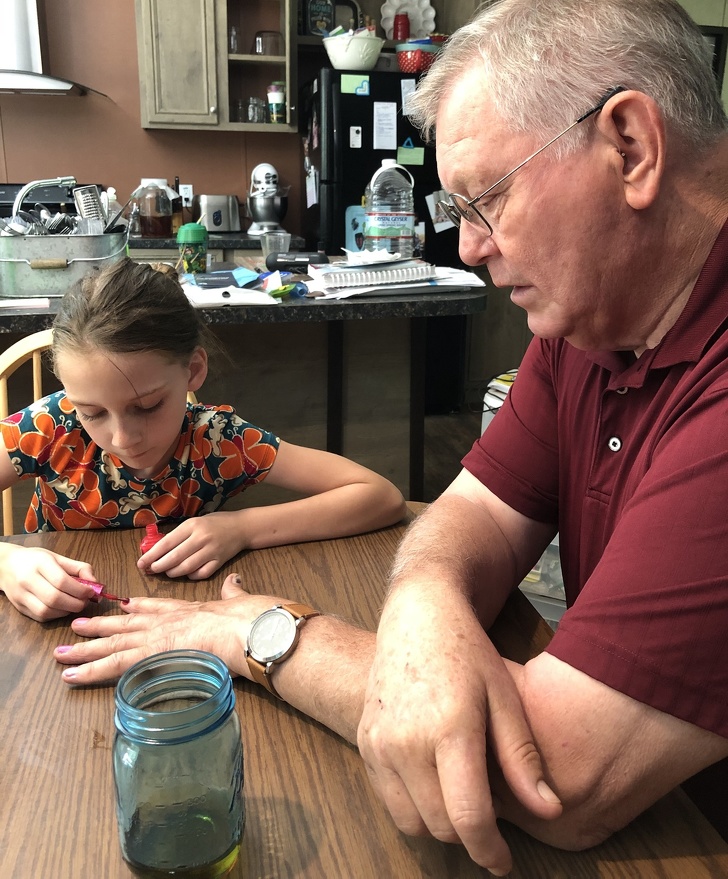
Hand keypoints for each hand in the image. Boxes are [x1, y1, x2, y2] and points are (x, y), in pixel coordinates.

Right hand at [0, 543, 98, 621]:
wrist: (6, 565)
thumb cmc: (36, 560)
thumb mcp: (58, 557)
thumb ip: (79, 568)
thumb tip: (96, 583)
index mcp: (40, 563)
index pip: (62, 581)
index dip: (80, 590)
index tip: (91, 591)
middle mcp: (28, 580)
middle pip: (55, 598)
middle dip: (76, 603)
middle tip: (85, 601)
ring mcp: (21, 595)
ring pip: (47, 611)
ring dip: (66, 611)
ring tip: (74, 604)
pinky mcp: (19, 607)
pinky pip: (40, 617)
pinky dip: (56, 616)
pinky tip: (62, 609)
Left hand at [54, 575, 280, 685]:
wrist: (243, 627)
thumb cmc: (246, 618)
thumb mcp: (239, 600)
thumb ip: (234, 593)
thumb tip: (237, 584)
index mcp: (186, 609)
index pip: (154, 605)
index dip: (135, 606)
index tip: (120, 605)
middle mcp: (164, 620)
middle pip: (125, 622)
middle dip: (100, 625)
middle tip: (77, 625)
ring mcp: (154, 636)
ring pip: (111, 642)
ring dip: (85, 648)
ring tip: (61, 653)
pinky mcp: (148, 655)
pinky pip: (112, 665)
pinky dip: (90, 670)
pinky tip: (71, 676)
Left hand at [138, 512, 244, 579]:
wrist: (241, 527)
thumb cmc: (214, 523)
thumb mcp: (194, 522)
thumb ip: (178, 535)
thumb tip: (156, 550)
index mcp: (192, 525)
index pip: (166, 543)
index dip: (151, 555)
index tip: (141, 563)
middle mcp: (201, 538)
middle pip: (174, 558)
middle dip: (159, 567)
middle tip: (152, 570)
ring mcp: (212, 551)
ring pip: (186, 568)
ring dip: (173, 573)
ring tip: (168, 572)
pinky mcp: (220, 562)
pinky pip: (201, 574)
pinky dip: (191, 576)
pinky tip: (187, 573)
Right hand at [357, 593, 560, 875]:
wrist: (416, 617)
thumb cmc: (467, 651)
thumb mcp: (505, 696)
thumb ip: (522, 757)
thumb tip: (550, 810)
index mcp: (449, 729)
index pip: (468, 817)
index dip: (490, 851)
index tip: (504, 862)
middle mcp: (406, 742)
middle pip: (440, 827)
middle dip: (469, 836)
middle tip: (491, 822)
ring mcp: (379, 743)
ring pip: (411, 822)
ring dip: (440, 824)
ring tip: (463, 799)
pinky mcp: (363, 743)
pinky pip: (389, 799)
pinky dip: (414, 805)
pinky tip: (435, 781)